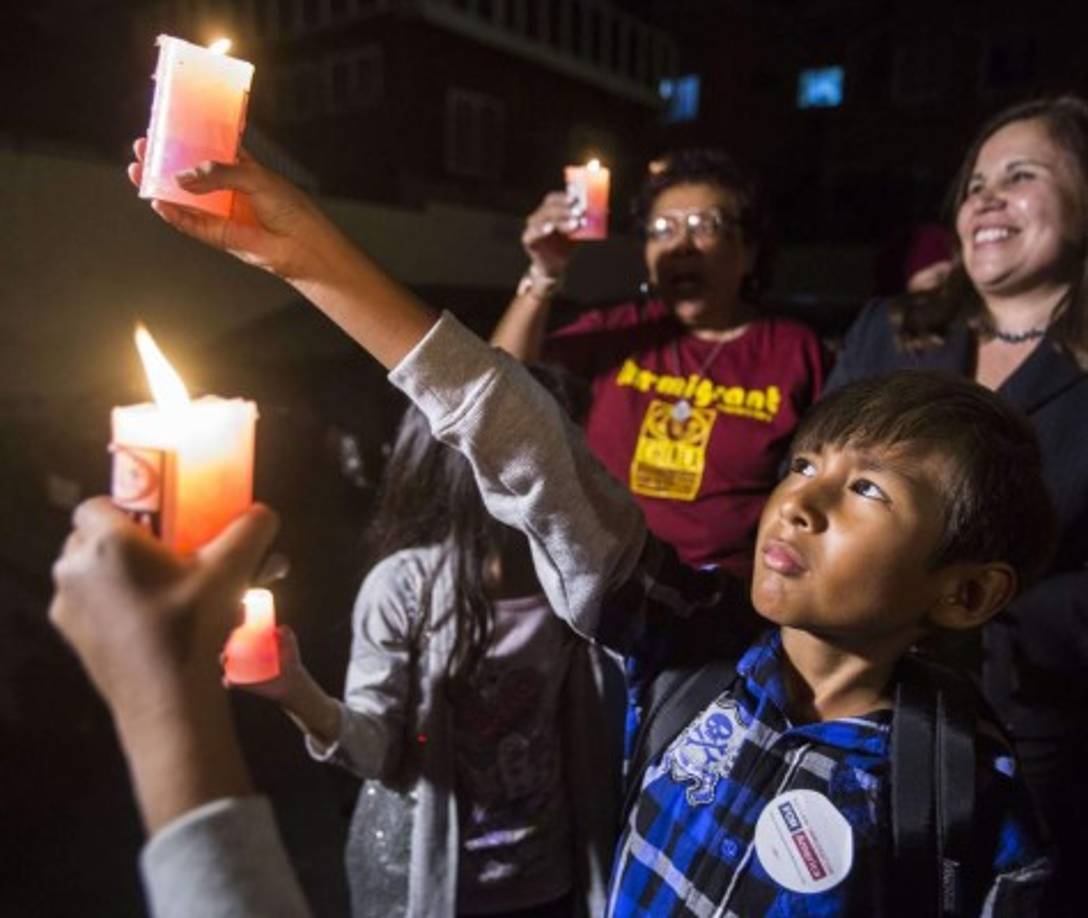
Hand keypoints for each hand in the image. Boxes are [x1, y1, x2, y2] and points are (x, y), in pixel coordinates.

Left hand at [49, 498, 278, 726]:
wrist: (167, 702)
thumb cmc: (192, 628)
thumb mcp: (231, 571)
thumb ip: (251, 530)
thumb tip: (264, 513)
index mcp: (106, 542)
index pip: (97, 503)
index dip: (127, 507)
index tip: (158, 523)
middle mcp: (74, 568)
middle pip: (92, 537)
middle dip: (124, 541)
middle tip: (165, 556)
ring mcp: (67, 605)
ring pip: (90, 572)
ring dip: (117, 573)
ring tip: (162, 590)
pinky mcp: (70, 637)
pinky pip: (89, 605)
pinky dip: (112, 604)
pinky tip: (149, 621)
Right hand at [128, 138, 346, 282]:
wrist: (303, 245)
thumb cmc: (289, 208)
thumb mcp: (255, 177)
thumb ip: (218, 172)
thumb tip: (181, 177)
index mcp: (240, 167)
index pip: (207, 148)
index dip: (186, 138)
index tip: (163, 125)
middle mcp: (227, 188)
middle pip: (188, 172)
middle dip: (164, 160)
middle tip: (143, 146)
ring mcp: (220, 211)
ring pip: (183, 197)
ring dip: (160, 185)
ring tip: (138, 170)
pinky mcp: (218, 235)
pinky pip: (189, 224)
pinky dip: (172, 214)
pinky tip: (157, 201)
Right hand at [225, 624, 305, 702]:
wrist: (292, 681)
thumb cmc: (291, 660)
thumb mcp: (290, 645)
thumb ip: (287, 634)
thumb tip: (277, 629)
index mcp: (255, 645)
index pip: (241, 637)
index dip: (236, 635)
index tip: (236, 633)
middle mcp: (246, 656)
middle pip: (231, 650)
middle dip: (226, 648)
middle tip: (229, 650)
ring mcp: (243, 670)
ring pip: (228, 665)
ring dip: (223, 662)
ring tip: (226, 661)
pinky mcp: (242, 683)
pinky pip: (230, 682)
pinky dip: (227, 681)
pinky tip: (229, 681)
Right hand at [521, 191, 582, 277]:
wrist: (556, 267)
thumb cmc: (567, 246)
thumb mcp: (578, 231)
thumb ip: (585, 220)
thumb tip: (604, 210)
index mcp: (549, 211)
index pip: (553, 198)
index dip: (565, 196)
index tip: (578, 198)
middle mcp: (539, 216)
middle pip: (549, 207)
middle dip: (566, 208)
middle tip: (579, 211)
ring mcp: (532, 227)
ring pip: (543, 218)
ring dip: (559, 218)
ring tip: (574, 223)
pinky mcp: (528, 240)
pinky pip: (533, 233)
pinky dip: (541, 230)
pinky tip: (551, 228)